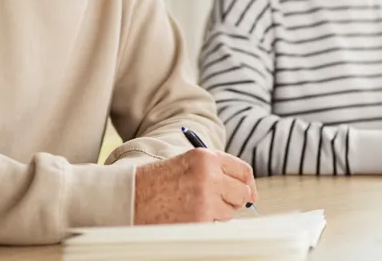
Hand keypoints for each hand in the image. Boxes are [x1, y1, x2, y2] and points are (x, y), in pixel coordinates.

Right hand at [134, 148, 257, 223]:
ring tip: (195, 205)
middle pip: (242, 193)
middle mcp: (209, 176)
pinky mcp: (200, 220)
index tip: (249, 193)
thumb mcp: (188, 163)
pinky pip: (215, 224)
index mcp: (206, 157)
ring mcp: (205, 199)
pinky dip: (206, 222)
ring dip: (219, 212)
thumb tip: (246, 189)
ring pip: (230, 212)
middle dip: (235, 200)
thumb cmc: (158, 180)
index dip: (248, 184)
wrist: (132, 196)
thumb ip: (216, 170)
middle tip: (222, 202)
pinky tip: (188, 214)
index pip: (243, 171)